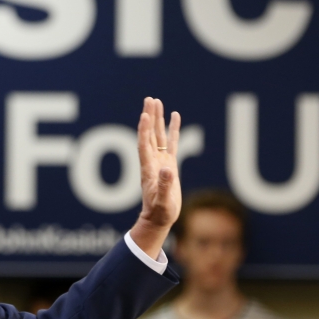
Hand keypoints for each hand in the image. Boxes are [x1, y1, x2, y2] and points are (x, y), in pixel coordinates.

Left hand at [129, 97, 181, 259]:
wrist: (159, 219)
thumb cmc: (160, 212)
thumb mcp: (163, 201)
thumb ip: (166, 186)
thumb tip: (167, 169)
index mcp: (149, 168)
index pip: (144, 145)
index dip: (143, 130)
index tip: (144, 115)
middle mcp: (153, 161)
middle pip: (150, 134)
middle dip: (149, 116)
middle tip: (150, 99)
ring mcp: (161, 160)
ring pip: (158, 135)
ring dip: (157, 119)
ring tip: (157, 102)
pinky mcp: (169, 164)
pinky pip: (171, 143)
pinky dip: (173, 129)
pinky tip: (174, 116)